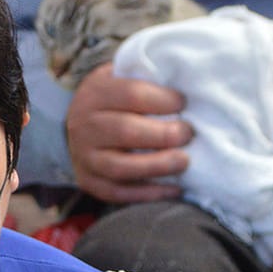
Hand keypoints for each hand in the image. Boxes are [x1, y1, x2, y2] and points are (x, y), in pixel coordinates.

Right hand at [64, 64, 191, 203]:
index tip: (184, 103)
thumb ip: (148, 77)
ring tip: (184, 161)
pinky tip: (174, 189)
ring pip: (121, 167)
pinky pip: (119, 193)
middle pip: (126, 131)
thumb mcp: (124, 77)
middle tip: (189, 134)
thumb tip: (189, 82)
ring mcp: (83, 156)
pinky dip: (148, 194)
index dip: (163, 100)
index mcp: (94, 92)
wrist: (83, 124)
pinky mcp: (88, 182)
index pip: (131, 94)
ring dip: (158, 166)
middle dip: (165, 134)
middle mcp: (83, 125)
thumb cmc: (117, 98)